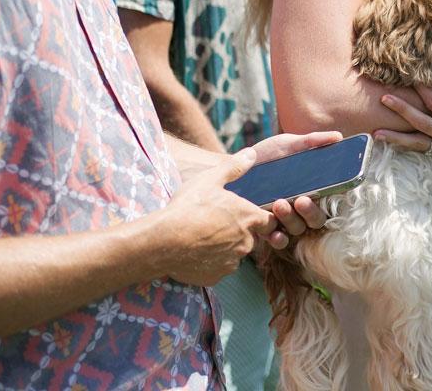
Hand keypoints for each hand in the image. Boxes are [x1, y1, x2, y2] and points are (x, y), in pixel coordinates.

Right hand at [155, 149, 274, 285]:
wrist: (162, 241)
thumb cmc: (188, 208)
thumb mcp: (210, 180)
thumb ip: (234, 167)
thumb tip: (251, 154)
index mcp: (249, 218)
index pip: (269, 222)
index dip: (261, 219)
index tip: (248, 216)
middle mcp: (245, 242)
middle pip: (251, 238)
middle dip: (239, 232)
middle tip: (217, 224)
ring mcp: (231, 262)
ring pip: (234, 254)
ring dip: (224, 248)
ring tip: (203, 237)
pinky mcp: (215, 276)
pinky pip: (217, 269)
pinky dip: (210, 262)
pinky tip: (194, 252)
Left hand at [249, 131, 341, 248]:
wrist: (235, 165)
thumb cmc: (268, 154)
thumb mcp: (289, 144)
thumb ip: (313, 141)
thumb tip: (338, 136)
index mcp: (313, 188)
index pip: (330, 201)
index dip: (333, 201)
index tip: (322, 192)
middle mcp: (302, 207)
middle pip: (316, 219)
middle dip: (311, 212)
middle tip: (301, 200)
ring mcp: (285, 219)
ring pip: (297, 229)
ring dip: (291, 220)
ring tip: (278, 204)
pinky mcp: (266, 229)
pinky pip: (278, 240)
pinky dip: (278, 239)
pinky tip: (274, 234)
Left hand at [374, 85, 431, 154]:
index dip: (424, 92)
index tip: (412, 79)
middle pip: (421, 124)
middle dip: (402, 110)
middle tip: (384, 99)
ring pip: (418, 143)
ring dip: (396, 138)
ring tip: (376, 134)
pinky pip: (424, 148)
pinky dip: (407, 145)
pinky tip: (392, 141)